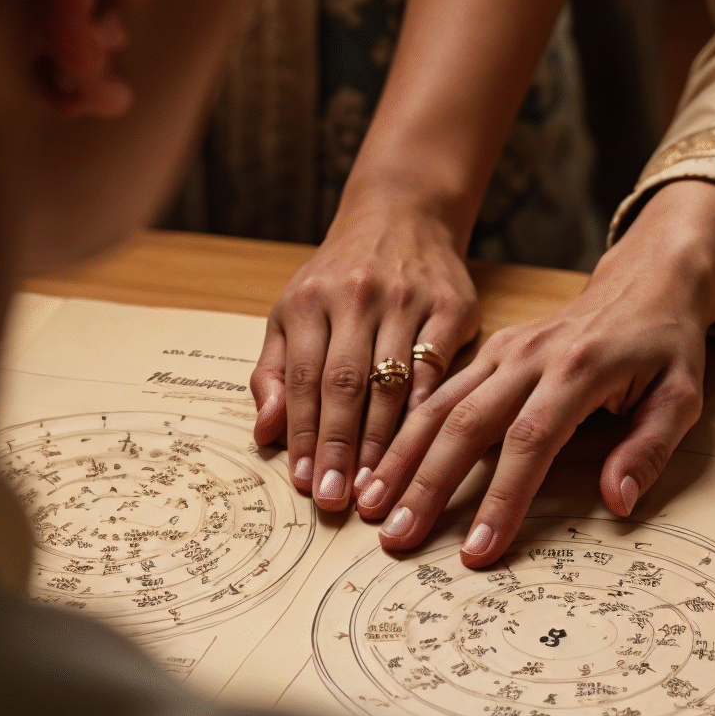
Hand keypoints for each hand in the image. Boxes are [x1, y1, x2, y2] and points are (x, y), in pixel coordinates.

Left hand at [251, 203, 478, 510]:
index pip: (302, 380)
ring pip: (391, 381)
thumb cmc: (339, 276)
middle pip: (344, 384)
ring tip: (375, 486)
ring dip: (381, 441)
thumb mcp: (293, 312)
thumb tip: (264, 433)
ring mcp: (406, 298)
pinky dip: (425, 408)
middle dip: (339, 448)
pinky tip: (419, 446)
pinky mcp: (450, 303)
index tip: (306, 483)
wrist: (402, 215)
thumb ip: (273, 373)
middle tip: (338, 499)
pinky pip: (437, 365)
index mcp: (310, 300)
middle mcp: (356, 295)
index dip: (303, 436)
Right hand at [354, 180, 714, 565]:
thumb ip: (649, 448)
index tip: (478, 550)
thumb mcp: (682, 395)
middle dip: (427, 485)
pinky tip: (381, 466)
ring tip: (371, 506)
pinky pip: (440, 392)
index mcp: (578, 368)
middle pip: (467, 423)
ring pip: (440, 405)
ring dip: (402, 458)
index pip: (532, 441)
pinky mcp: (490, 352)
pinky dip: (405, 431)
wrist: (646, 281)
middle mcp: (530, 356)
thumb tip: (617, 501)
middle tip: (396, 538)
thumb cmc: (665, 344)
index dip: (502, 498)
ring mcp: (504, 351)